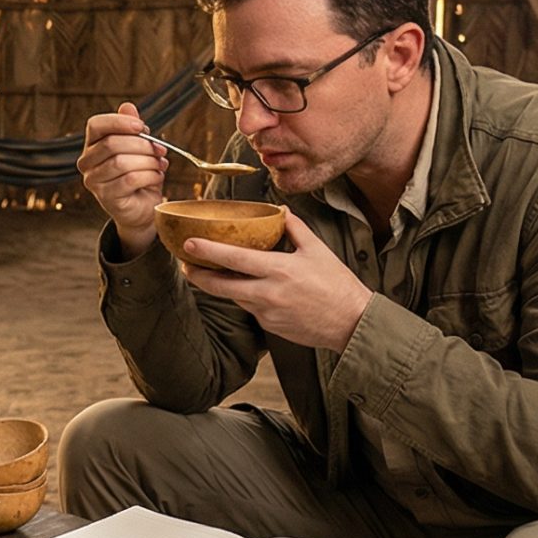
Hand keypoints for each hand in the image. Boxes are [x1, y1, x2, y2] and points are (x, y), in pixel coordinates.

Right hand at [80, 102, 168, 256]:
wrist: (142, 208)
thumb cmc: (139, 175)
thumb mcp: (139, 148)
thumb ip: (131, 128)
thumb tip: (127, 106)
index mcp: (92, 146)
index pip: (96, 125)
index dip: (119, 122)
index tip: (142, 127)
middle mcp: (86, 163)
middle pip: (111, 143)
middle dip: (141, 145)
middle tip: (159, 150)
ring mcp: (94, 181)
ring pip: (121, 162)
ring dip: (147, 161)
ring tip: (159, 165)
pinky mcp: (106, 197)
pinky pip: (130, 180)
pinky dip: (149, 176)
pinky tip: (156, 177)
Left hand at [177, 211, 372, 351]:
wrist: (351, 323)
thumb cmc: (337, 284)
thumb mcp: (317, 250)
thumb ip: (294, 228)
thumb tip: (279, 210)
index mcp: (279, 270)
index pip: (234, 259)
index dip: (207, 251)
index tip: (188, 244)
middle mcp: (268, 293)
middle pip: (220, 285)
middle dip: (198, 275)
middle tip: (186, 264)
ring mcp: (267, 313)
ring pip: (234, 297)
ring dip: (221, 286)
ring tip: (210, 272)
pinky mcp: (269, 327)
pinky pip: (250, 308)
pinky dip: (246, 297)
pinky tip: (250, 289)